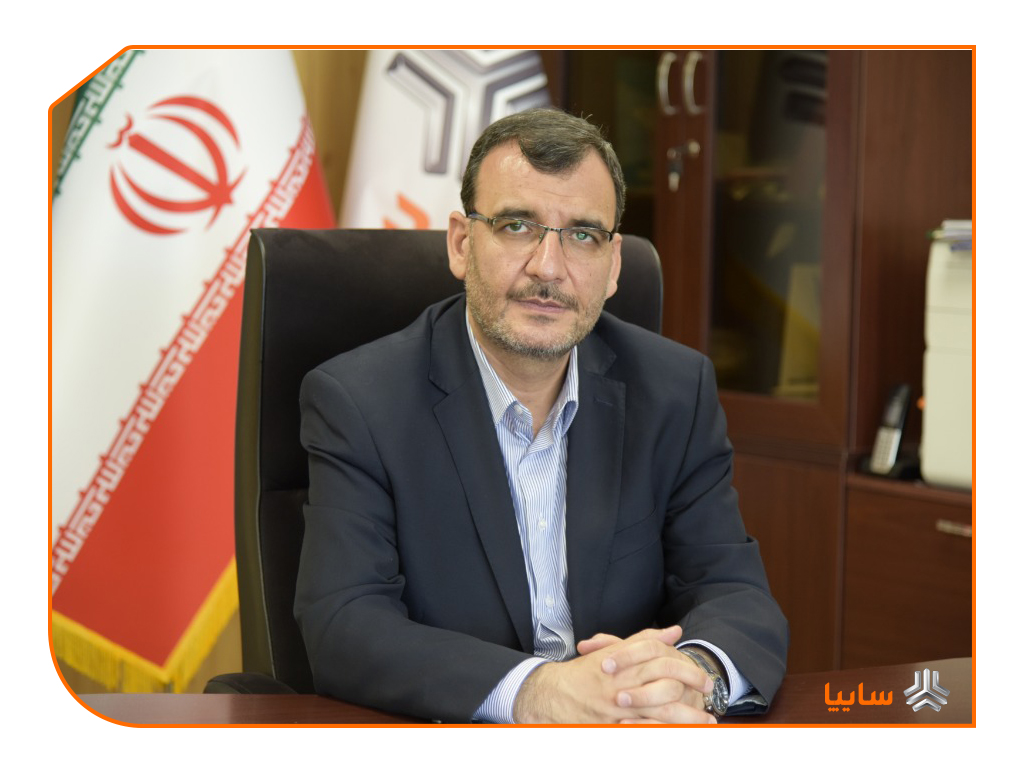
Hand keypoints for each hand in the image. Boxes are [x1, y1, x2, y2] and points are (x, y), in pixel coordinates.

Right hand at [513, 627, 714, 723]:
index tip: (704, 679)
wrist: (551, 695)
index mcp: (623, 666)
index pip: (661, 664)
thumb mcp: (614, 651)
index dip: (686, 671)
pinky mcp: (611, 729)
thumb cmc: (585, 673)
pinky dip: (663, 734)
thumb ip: (644, 641)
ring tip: (705, 725)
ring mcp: (615, 712)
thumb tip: (674, 632)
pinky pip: (642, 733)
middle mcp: (620, 688)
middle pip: (663, 692)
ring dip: (684, 722)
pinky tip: (680, 737)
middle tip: (709, 702)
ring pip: (657, 717)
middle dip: (690, 699)